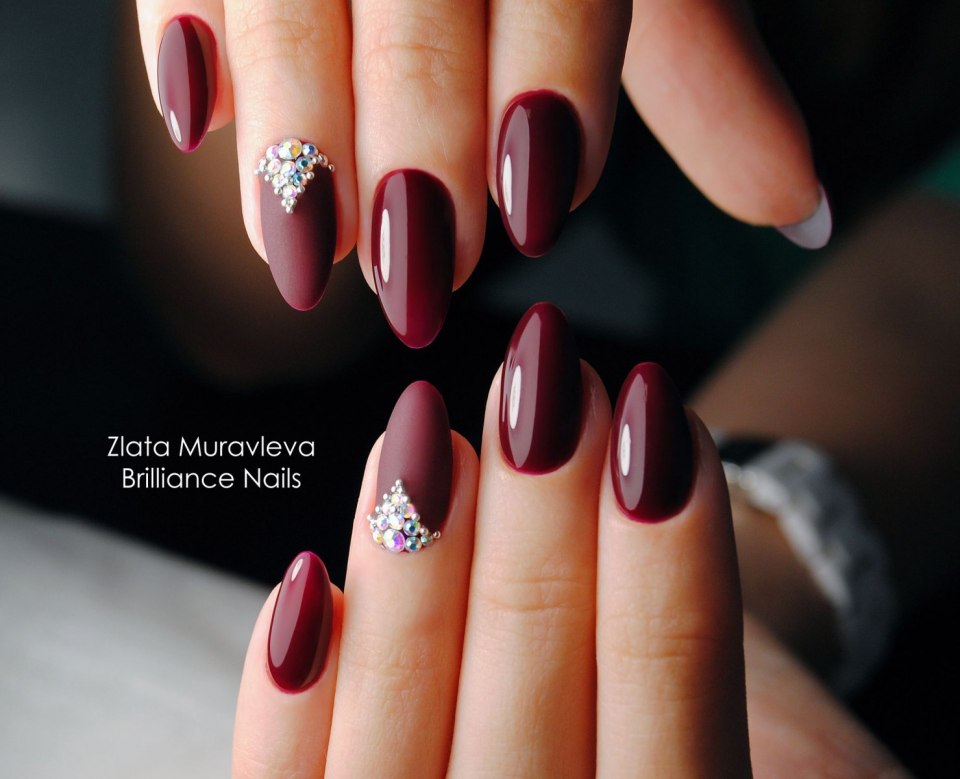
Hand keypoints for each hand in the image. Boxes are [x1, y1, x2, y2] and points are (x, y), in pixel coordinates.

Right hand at [136, 1, 823, 340]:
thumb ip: (710, 85)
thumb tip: (802, 210)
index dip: (543, 100)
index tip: (530, 220)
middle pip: (417, 11)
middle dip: (416, 154)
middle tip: (419, 281)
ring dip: (295, 137)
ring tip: (302, 255)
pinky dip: (183, 33)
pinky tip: (201, 120)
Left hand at [232, 303, 751, 775]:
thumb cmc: (689, 752)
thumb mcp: (772, 745)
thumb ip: (696, 661)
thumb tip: (658, 467)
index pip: (672, 694)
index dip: (665, 548)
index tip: (650, 403)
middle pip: (530, 687)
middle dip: (536, 514)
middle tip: (539, 369)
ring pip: (397, 721)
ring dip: (409, 563)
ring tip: (417, 424)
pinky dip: (294, 697)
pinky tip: (304, 584)